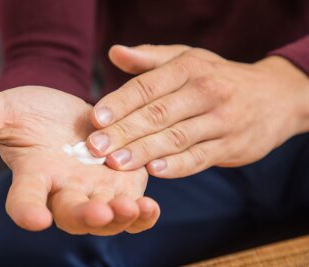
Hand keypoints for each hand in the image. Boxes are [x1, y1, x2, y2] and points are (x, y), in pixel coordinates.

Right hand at [0, 86, 159, 234]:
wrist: (68, 112)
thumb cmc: (32, 112)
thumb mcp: (5, 110)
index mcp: (34, 176)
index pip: (24, 200)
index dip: (27, 209)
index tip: (32, 218)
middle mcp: (64, 191)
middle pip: (71, 214)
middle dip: (84, 216)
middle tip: (97, 212)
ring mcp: (94, 191)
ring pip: (105, 216)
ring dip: (118, 217)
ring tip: (132, 209)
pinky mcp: (121, 185)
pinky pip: (132, 209)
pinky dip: (141, 215)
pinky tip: (149, 208)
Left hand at [87, 45, 308, 177]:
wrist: (274, 96)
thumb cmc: (218, 77)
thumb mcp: (188, 59)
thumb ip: (150, 58)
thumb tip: (114, 52)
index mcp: (188, 68)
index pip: (147, 86)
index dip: (119, 103)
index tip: (94, 119)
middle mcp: (205, 91)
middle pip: (157, 114)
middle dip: (123, 131)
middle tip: (95, 147)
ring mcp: (221, 120)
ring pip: (176, 137)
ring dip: (143, 151)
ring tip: (115, 162)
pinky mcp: (232, 145)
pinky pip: (201, 157)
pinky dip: (178, 165)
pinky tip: (155, 171)